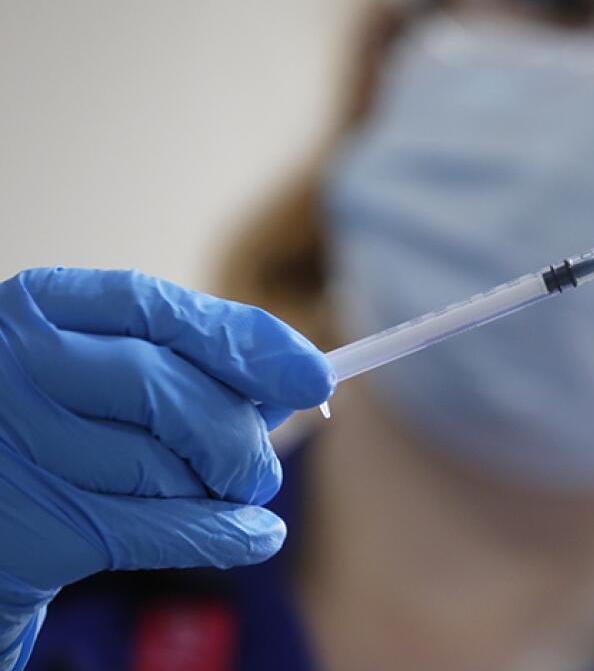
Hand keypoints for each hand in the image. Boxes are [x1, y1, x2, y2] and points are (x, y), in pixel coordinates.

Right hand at [0, 268, 332, 668]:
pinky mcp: (32, 525)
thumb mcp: (112, 368)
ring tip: (224, 495)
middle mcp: (19, 366)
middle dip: (238, 437)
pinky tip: (257, 534)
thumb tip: (299, 382)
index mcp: (46, 307)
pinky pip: (160, 529)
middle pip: (170, 393)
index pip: (162, 311)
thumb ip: (194, 366)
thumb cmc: (69, 422)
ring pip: (165, 466)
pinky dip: (225, 534)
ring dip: (219, 490)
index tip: (316, 376)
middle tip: (263, 468)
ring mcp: (18, 444)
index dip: (248, 343)